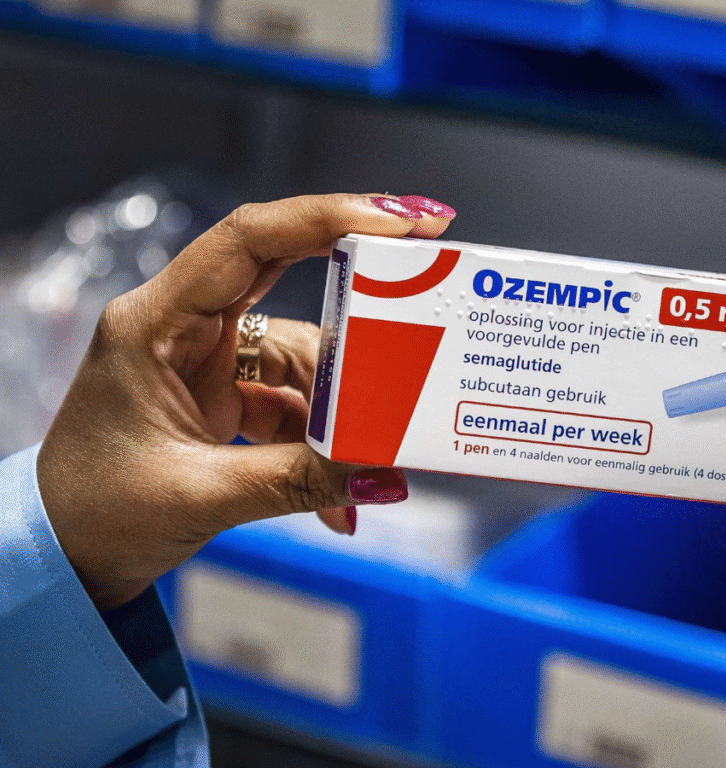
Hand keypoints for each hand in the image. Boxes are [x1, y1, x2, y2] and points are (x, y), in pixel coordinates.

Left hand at [37, 193, 455, 610]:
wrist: (61, 555)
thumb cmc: (92, 513)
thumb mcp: (197, 495)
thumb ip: (296, 480)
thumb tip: (380, 472)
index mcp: (155, 324)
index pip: (249, 240)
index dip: (329, 217)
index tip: (405, 220)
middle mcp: (185, 327)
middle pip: (292, 284)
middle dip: (363, 300)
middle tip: (429, 311)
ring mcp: (209, 361)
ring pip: (306, 359)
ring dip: (345, 410)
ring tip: (379, 455)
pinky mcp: (226, 396)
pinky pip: (296, 404)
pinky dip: (325, 444)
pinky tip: (344, 491)